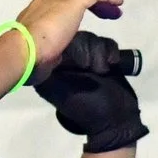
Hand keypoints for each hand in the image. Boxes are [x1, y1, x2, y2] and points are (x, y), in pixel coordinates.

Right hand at [15, 0, 125, 78]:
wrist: (24, 49)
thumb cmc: (26, 56)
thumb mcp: (37, 51)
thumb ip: (47, 50)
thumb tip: (55, 56)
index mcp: (35, 11)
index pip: (53, 2)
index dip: (67, 7)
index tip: (76, 20)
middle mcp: (46, 0)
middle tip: (99, 13)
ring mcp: (59, 0)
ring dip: (99, 0)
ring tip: (113, 10)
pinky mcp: (74, 3)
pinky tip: (118, 3)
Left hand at [33, 35, 147, 152]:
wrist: (116, 120)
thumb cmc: (86, 108)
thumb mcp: (61, 93)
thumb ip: (48, 74)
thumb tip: (41, 54)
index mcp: (53, 68)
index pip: (56, 44)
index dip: (71, 48)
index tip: (83, 64)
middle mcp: (67, 61)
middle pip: (74, 37)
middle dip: (89, 51)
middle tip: (98, 70)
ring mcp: (85, 57)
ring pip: (91, 38)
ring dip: (101, 53)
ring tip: (105, 70)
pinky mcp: (103, 57)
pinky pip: (105, 42)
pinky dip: (111, 51)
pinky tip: (113, 63)